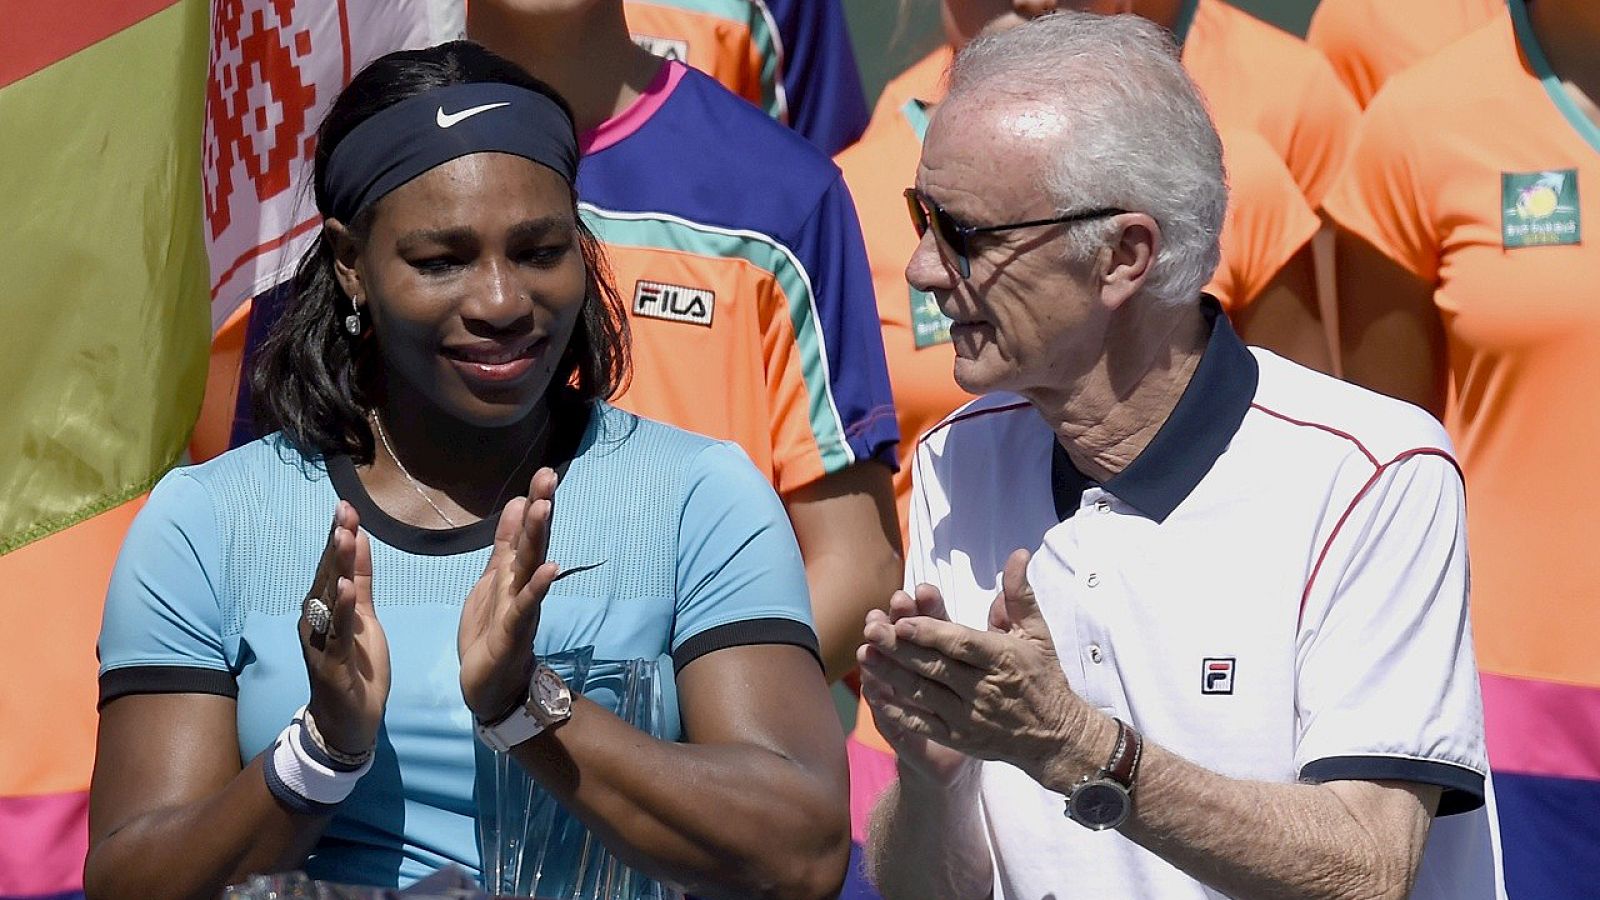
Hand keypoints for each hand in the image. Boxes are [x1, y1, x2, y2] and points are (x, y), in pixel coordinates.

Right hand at [301, 501, 389, 756]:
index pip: (332, 566)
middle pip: (327, 575)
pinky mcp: (331, 663)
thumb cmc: (355, 667)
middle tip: (344, 510)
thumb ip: (362, 581)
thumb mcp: (364, 617)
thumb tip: (359, 540)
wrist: (348, 721)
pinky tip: (347, 588)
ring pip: (329, 599)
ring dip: (337, 567)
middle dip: (337, 543)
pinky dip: (342, 609)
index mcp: (324, 608)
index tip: (346, 506)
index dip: (339, 536)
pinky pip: (337, 632)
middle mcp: (315, 620)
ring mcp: (320, 641)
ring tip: (344, 537)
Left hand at [459, 467, 559, 722]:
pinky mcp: (513, 632)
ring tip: (545, 508)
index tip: (545, 472)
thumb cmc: (491, 631)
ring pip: (530, 567)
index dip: (535, 502)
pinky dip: (538, 587)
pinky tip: (549, 568)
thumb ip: (506, 544)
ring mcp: (522, 607)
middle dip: (541, 509)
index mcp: (515, 572)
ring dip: (538, 538)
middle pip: (534, 542)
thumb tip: (517, 502)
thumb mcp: (493, 579)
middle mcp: (523, 585)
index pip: (528, 531)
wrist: (488, 683)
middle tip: (548, 477)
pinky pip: (526, 606)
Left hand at [861, 549, 1105, 786]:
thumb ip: (1020, 595)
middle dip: (900, 648)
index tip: (903, 621)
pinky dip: (898, 711)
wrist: (1056, 736)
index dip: (931, 634)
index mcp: (1003, 659)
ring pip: (924, 694)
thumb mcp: (1037, 633)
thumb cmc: (1043, 676)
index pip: (962, 645)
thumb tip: (1018, 554)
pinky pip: (923, 724)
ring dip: (892, 675)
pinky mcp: (959, 738)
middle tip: (871, 628)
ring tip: (865, 654)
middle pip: (936, 667)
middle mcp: (984, 690)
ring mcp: (969, 717)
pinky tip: (875, 695)